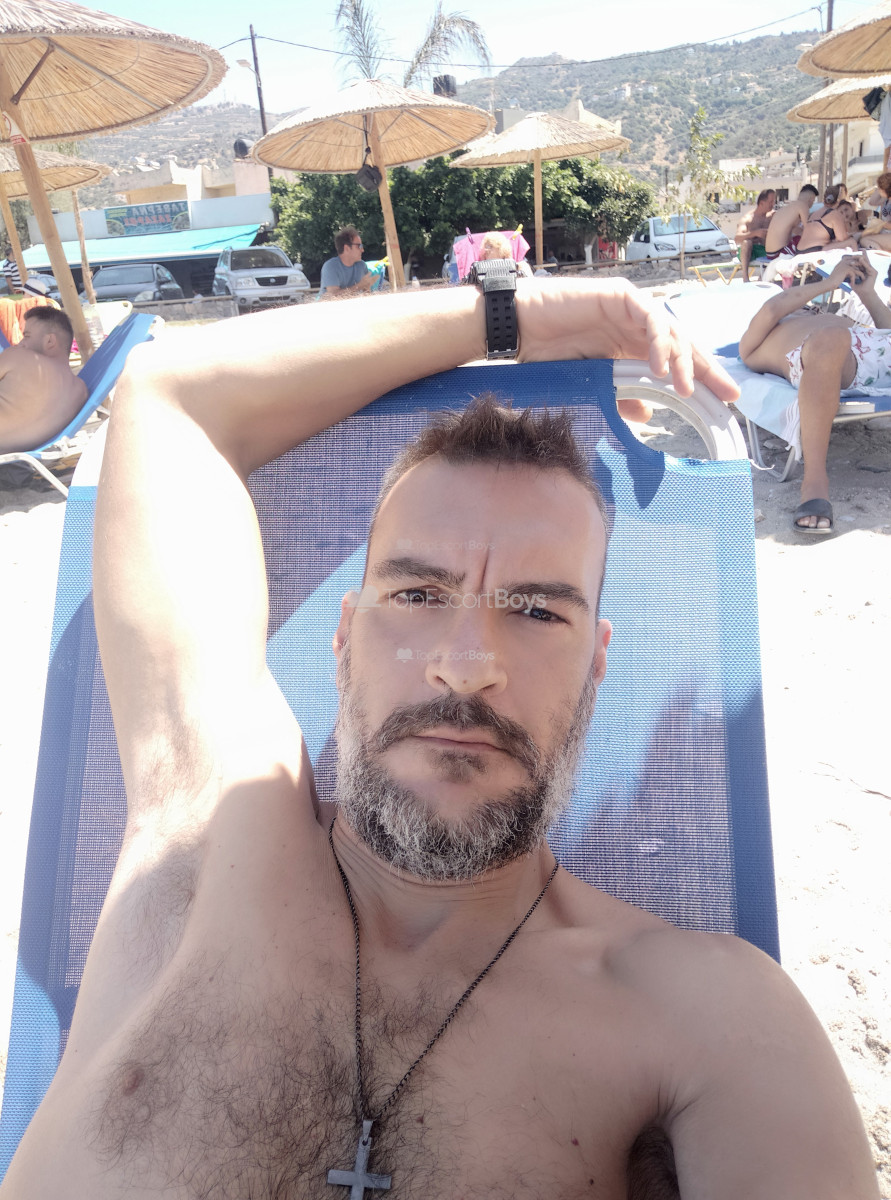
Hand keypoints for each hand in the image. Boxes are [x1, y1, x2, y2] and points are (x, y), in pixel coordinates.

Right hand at [516, 278, 738, 404]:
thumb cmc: (546, 357)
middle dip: (708, 369)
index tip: (725, 403)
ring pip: (671, 332)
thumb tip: (649, 416)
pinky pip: (650, 318)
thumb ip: (619, 398)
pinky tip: (660, 367)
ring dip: (682, 361)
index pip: (677, 363)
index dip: (703, 380)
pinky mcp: (621, 295)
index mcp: (632, 347)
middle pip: (684, 346)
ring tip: (686, 389)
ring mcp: (631, 309)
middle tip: (728, 393)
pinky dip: (659, 342)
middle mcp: (637, 327)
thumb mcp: (590, 386)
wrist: (517, 330)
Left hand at [844, 251, 877, 296]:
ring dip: (860, 259)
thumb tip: (842, 272)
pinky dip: (864, 263)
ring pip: (865, 263)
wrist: (864, 294)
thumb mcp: (852, 280)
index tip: (850, 256)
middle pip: (863, 262)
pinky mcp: (874, 272)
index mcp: (864, 271)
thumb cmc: (858, 289)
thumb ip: (849, 275)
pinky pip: (868, 266)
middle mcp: (869, 270)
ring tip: (854, 256)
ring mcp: (872, 271)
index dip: (856, 260)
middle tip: (852, 255)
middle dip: (858, 258)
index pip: (860, 264)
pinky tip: (860, 259)